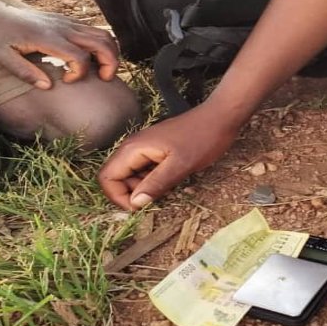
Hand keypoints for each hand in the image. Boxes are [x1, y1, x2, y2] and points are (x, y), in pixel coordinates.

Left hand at [0, 0, 119, 89]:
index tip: (66, 81)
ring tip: (102, 71)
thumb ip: (25, 72)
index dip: (80, 73)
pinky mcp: (63, 20)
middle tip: (103, 80)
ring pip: (102, 33)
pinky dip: (101, 45)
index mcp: (46, 37)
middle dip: (111, 63)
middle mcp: (61, 27)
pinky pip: (93, 30)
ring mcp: (64, 21)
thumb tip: (48, 87)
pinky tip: (90, 59)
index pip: (80, 56)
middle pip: (102, 42)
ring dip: (110, 53)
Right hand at [99, 103, 241, 209]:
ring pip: (130, 176)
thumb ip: (156, 184)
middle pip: (116, 178)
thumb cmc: (202, 139)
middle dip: (131, 194)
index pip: (107, 177)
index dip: (118, 197)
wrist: (219, 118)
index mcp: (134, 149)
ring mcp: (143, 148)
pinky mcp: (154, 151)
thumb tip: (135, 203)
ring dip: (143, 188)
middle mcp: (133, 147)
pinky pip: (143, 171)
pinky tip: (170, 180)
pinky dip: (152, 181)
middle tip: (156, 198)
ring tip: (166, 188)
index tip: (139, 207)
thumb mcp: (180, 165)